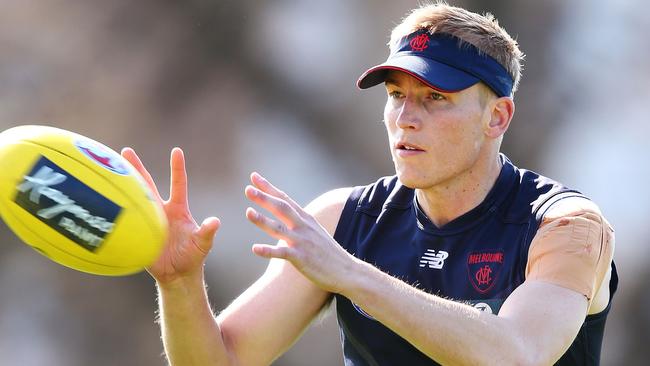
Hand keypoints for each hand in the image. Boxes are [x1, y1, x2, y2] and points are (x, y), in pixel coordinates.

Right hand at [121, 147, 220, 284]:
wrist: (177, 275)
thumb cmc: (192, 256)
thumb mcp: (202, 244)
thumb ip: (207, 232)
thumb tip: (215, 222)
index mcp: (178, 209)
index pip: (178, 184)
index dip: (177, 168)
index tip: (176, 150)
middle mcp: (161, 210)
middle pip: (148, 184)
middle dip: (137, 168)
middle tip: (126, 151)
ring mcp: (147, 220)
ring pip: (133, 198)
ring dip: (122, 184)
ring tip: (108, 168)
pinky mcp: (137, 233)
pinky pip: (124, 220)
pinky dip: (114, 211)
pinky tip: (100, 197)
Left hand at [244, 172, 354, 292]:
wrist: (347, 270)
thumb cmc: (329, 253)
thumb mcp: (315, 232)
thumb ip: (300, 224)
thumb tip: (288, 218)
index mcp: (306, 219)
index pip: (285, 199)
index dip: (269, 187)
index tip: (254, 177)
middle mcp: (303, 227)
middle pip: (281, 208)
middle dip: (264, 198)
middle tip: (247, 189)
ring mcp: (302, 242)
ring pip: (279, 229)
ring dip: (262, 220)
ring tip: (248, 212)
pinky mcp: (302, 258)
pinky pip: (282, 253)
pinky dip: (268, 251)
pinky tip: (254, 249)